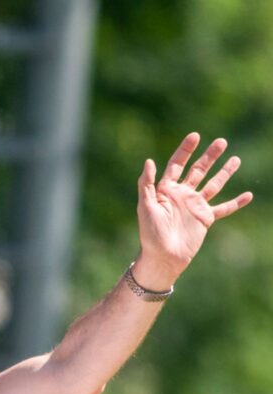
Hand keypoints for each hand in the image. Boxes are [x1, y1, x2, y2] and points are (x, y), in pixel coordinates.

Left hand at [135, 133, 252, 287]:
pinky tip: (248, 195)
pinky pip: (223, 208)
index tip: (195, 136)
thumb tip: (149, 161)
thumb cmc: (150, 233)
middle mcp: (182, 196)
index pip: (177, 165)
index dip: (185, 150)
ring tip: (236, 159)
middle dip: (209, 156)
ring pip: (213, 185)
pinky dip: (236, 202)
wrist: (162, 257)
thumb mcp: (145, 206)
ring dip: (224, 172)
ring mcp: (195, 206)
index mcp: (166, 191)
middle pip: (198, 170)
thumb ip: (146, 184)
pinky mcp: (205, 219)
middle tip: (222, 142)